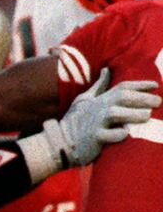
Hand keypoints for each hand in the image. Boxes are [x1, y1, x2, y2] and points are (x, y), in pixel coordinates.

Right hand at [42, 70, 160, 167]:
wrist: (58, 142)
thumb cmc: (74, 121)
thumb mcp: (84, 100)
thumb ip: (99, 86)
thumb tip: (107, 70)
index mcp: (100, 99)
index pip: (122, 87)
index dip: (140, 85)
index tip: (155, 86)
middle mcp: (99, 108)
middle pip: (123, 97)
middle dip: (142, 98)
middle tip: (158, 102)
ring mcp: (96, 123)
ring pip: (116, 114)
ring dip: (134, 114)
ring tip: (147, 116)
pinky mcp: (94, 138)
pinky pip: (109, 135)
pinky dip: (119, 134)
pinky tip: (126, 133)